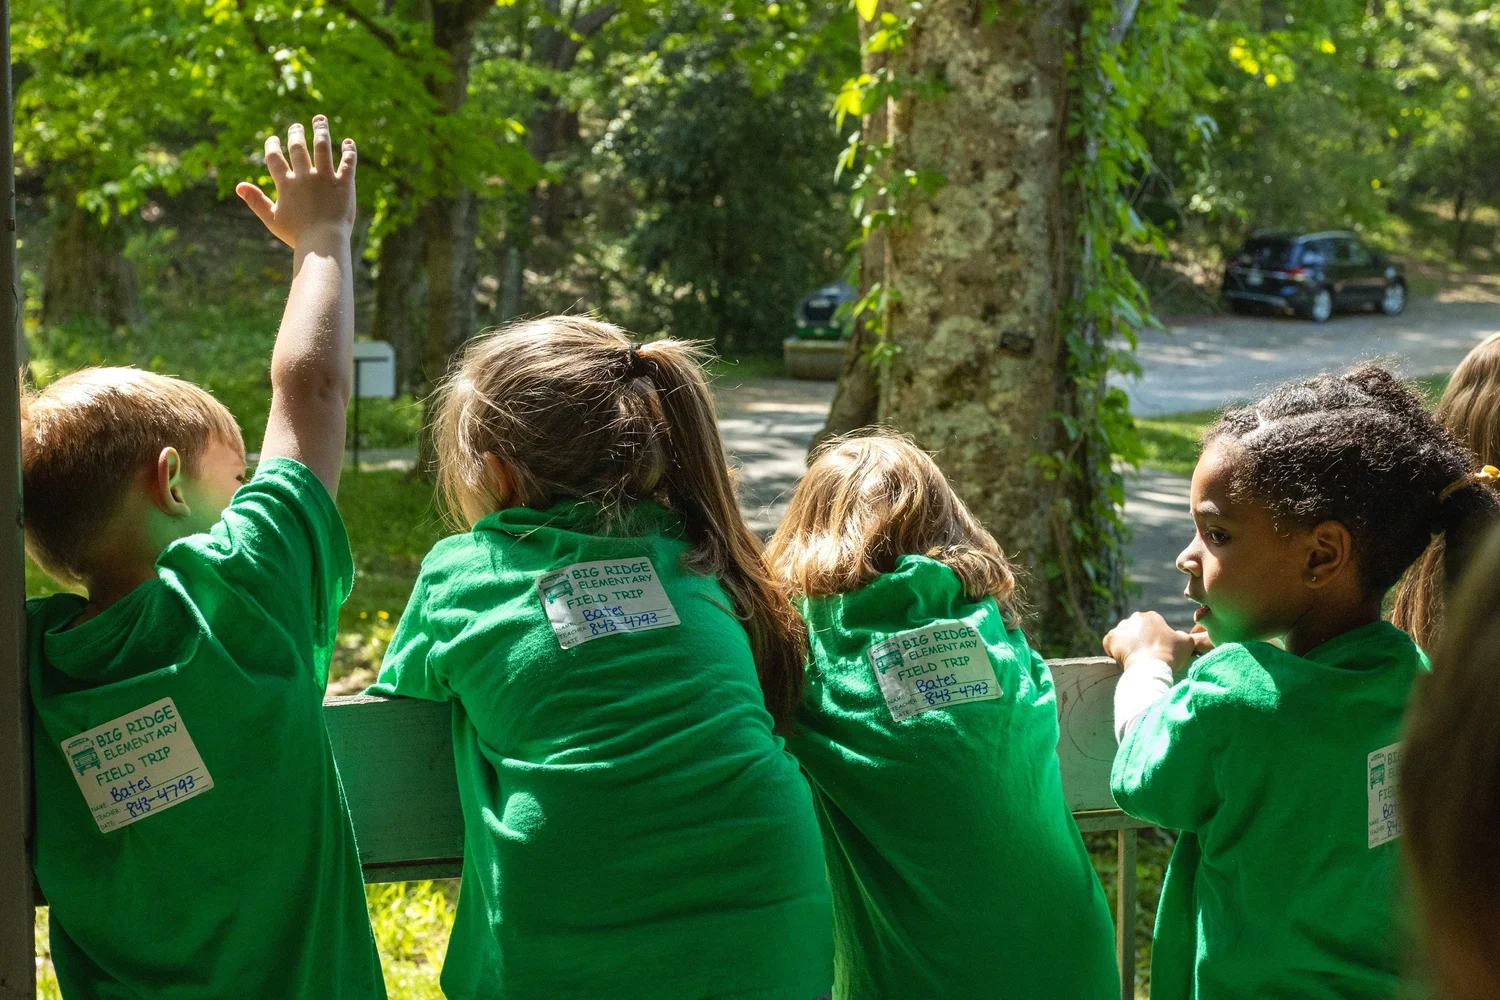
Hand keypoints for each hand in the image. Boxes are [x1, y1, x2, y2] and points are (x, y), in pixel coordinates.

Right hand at [236, 115, 355, 248]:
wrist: (323, 243)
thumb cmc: (297, 235)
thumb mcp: (272, 219)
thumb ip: (256, 201)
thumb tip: (239, 186)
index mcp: (286, 184)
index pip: (275, 158)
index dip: (272, 146)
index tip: (274, 139)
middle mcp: (305, 176)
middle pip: (297, 147)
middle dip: (295, 133)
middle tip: (296, 126)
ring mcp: (325, 178)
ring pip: (323, 146)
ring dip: (321, 130)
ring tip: (320, 119)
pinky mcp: (344, 184)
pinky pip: (348, 162)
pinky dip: (349, 151)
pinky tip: (349, 142)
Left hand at [1104, 611, 1212, 671]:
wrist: (1152, 666)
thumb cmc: (1171, 654)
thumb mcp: (1187, 643)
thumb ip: (1186, 636)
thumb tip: (1182, 636)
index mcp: (1152, 616)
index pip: (1151, 627)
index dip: (1154, 641)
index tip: (1157, 652)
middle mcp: (1134, 618)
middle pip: (1135, 630)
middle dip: (1139, 642)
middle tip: (1145, 657)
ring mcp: (1120, 627)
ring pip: (1123, 637)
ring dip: (1127, 646)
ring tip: (1135, 660)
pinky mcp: (1110, 638)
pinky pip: (1110, 644)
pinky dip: (1114, 651)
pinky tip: (1123, 660)